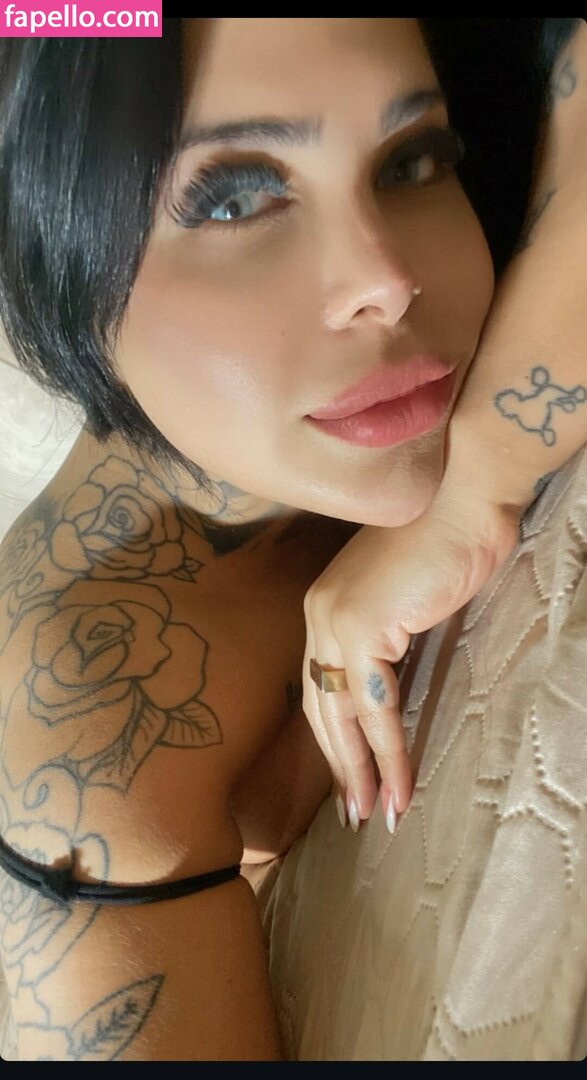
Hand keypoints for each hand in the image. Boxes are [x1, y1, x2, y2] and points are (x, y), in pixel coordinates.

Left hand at [301, 488, 519, 832]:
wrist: (462, 498)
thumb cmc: (445, 542)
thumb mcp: (405, 601)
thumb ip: (389, 639)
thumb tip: (391, 684)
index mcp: (324, 607)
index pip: (320, 685)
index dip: (334, 738)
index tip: (350, 779)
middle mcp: (318, 614)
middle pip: (321, 707)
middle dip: (340, 766)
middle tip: (355, 813)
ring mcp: (334, 620)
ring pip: (343, 716)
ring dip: (362, 772)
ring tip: (377, 814)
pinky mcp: (362, 629)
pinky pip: (376, 708)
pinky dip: (388, 754)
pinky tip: (399, 787)